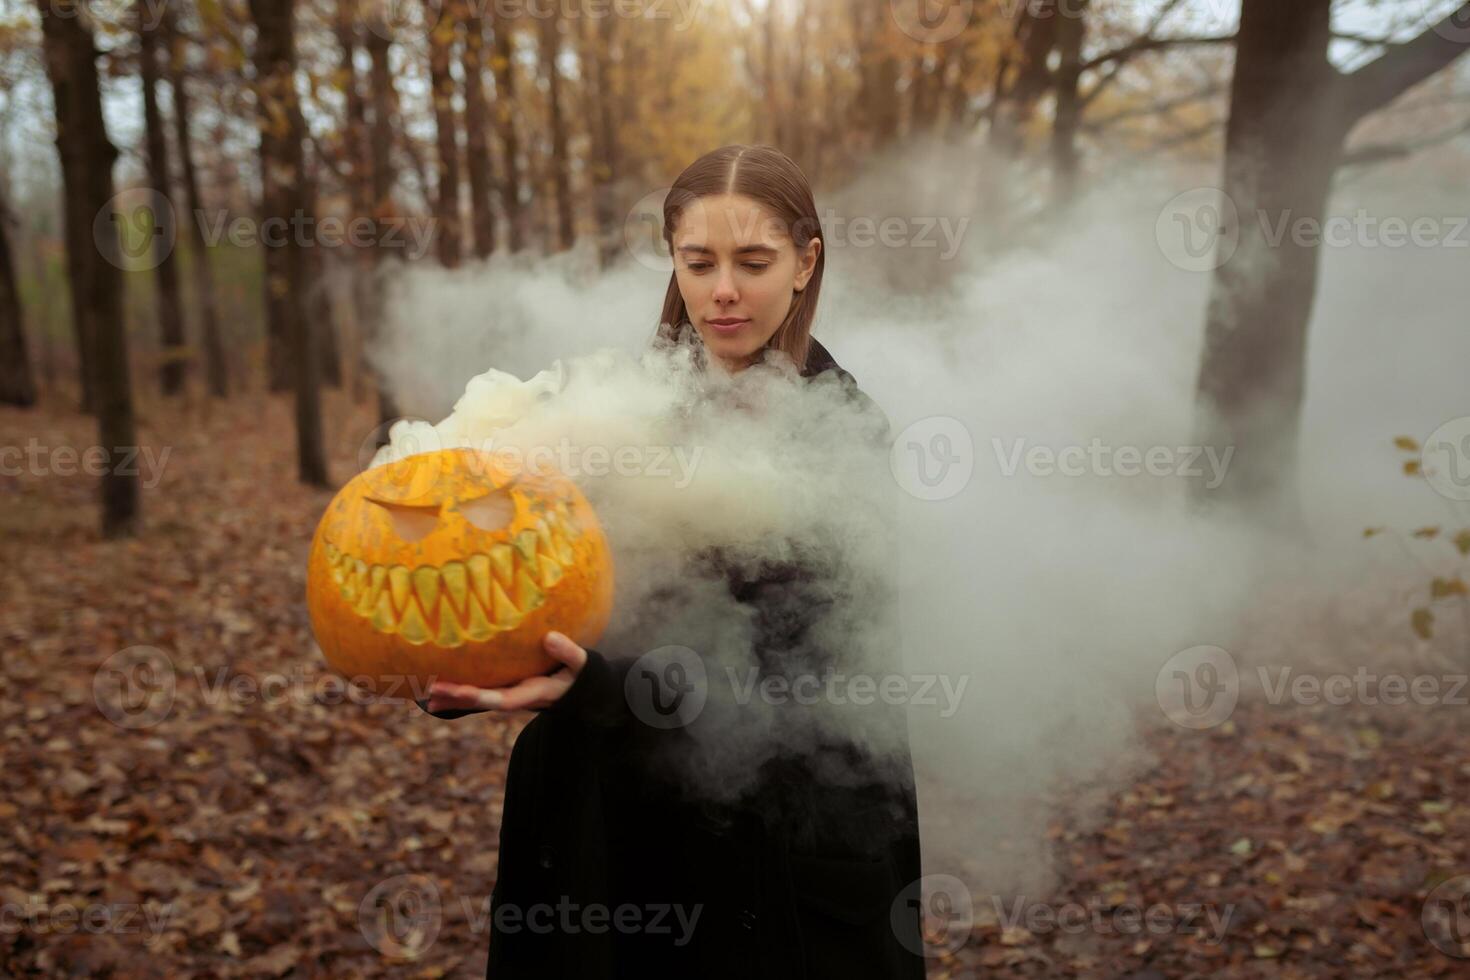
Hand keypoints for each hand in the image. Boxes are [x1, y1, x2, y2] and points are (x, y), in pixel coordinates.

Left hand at [425, 631, 587, 712]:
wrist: (584, 692)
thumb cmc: (584, 676)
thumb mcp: (583, 665)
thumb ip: (569, 652)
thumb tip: (550, 637)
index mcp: (533, 693)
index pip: (503, 699)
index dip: (481, 696)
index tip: (460, 690)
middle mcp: (517, 697)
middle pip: (483, 701)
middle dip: (458, 698)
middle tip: (431, 690)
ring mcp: (511, 693)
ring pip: (478, 699)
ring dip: (453, 697)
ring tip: (425, 693)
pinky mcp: (508, 687)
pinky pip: (482, 690)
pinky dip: (461, 691)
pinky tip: (440, 688)